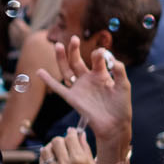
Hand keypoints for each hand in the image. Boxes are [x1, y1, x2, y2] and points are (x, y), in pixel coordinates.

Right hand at [38, 34, 131, 148]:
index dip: (98, 54)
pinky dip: (48, 80)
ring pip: (67, 70)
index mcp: (101, 74)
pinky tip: (39, 71)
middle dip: (74, 50)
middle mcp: (88, 79)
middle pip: (77, 61)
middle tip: (73, 38)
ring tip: (58, 45)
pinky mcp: (72, 98)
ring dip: (61, 58)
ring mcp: (79, 88)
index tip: (101, 53)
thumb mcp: (124, 86)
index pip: (96, 59)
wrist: (114, 125)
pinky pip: (58, 88)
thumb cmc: (121, 106)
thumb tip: (112, 59)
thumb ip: (120, 71)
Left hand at [38, 128, 110, 163]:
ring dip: (51, 148)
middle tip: (65, 143)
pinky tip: (52, 161)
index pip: (69, 137)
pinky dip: (46, 160)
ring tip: (57, 151)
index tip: (72, 133)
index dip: (71, 133)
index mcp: (80, 160)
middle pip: (56, 142)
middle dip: (61, 140)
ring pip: (45, 151)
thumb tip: (79, 135)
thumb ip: (84, 148)